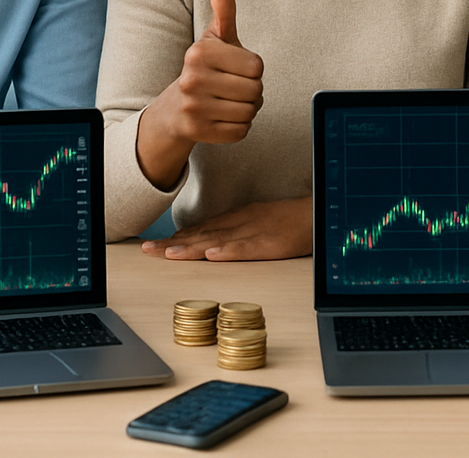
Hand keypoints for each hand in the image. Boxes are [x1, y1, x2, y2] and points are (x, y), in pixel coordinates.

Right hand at [136, 0, 263, 186]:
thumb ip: (223, 5)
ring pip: (250, 112)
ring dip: (246, 110)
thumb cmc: (205, 67)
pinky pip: (241, 132)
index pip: (257, 66)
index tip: (233, 69)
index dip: (252, 69)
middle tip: (231, 88)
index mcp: (200, 52)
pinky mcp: (197, 132)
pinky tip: (221, 118)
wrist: (175, 109)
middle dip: (252, 91)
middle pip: (256, 90)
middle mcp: (192, 79)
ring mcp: (193, 107)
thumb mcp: (215, 36)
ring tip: (226, 102)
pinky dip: (238, 127)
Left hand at [141, 197, 310, 260]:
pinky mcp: (272, 243)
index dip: (177, 237)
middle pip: (203, 234)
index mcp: (239, 217)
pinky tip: (213, 256)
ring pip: (218, 241)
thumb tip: (210, 243)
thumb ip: (237, 229)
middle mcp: (242, 222)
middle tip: (147, 251)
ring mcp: (256, 232)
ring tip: (168, 254)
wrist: (321, 212)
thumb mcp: (260, 219)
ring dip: (192, 248)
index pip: (203, 228)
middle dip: (173, 244)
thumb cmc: (292, 219)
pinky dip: (229, 251)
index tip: (155, 246)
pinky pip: (248, 248)